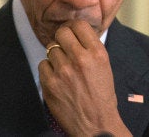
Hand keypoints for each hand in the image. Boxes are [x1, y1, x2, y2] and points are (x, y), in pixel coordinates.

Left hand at [38, 20, 131, 135]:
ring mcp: (63, 71)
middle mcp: (80, 59)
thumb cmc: (102, 96)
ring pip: (51, 48)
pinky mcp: (50, 83)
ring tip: (64, 68)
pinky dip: (48, 69)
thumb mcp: (105, 66)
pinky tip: (57, 78)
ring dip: (56, 56)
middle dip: (62, 38)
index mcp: (97, 53)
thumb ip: (91, 48)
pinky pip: (43, 64)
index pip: (80, 25)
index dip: (74, 27)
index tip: (72, 32)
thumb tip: (77, 33)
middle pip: (62, 33)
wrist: (96, 123)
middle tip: (65, 46)